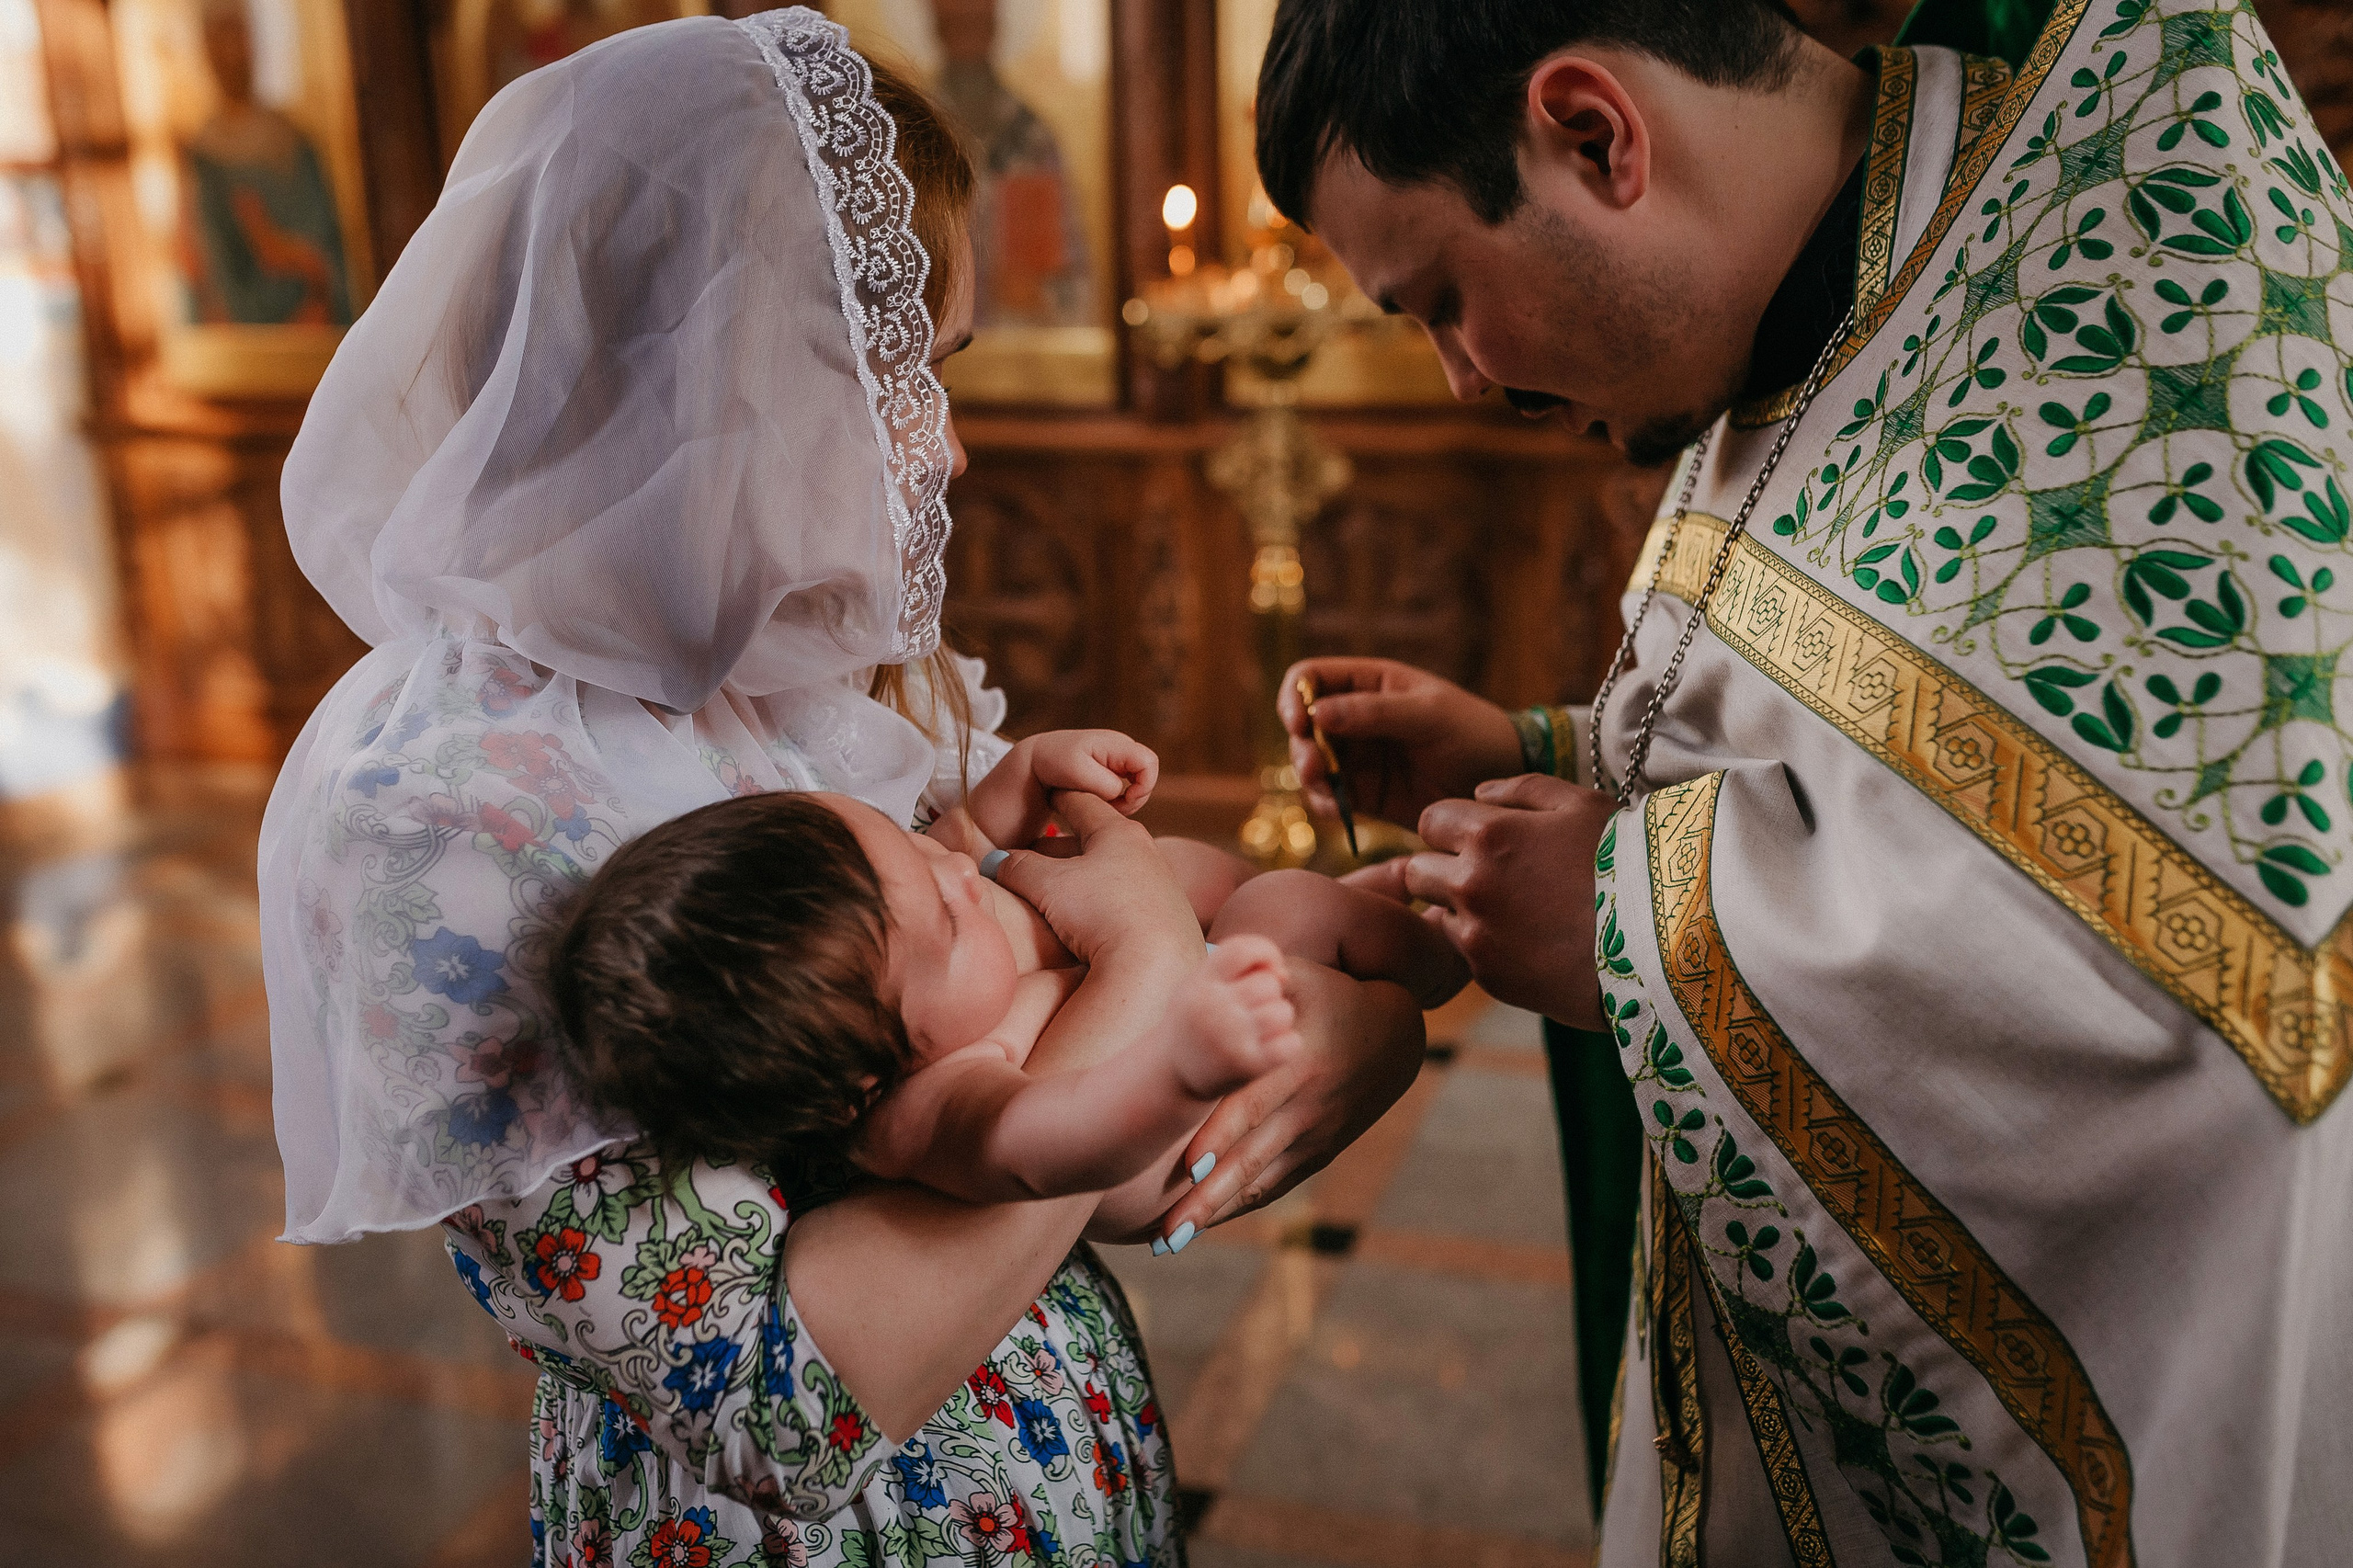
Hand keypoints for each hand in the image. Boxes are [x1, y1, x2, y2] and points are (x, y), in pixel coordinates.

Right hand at [991, 793, 1199, 967]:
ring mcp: (1159, 888)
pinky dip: (1097, 904)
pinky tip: (1083, 923)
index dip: (1057, 796)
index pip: (1083, 802)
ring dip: (1078, 879)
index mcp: (1119, 833)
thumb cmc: (1103, 914)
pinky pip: (1121, 902)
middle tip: (1030, 857)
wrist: (1157, 969)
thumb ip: (1019, 867)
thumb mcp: (1049, 885)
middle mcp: (1145, 854)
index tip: (1044, 794)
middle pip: (1094, 840)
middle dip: (1059, 848)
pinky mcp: (1163, 921)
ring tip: (1051, 895)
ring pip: (1108, 873)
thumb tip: (999, 862)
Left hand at [1024, 729, 1158, 814]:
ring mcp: (1119, 759)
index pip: (1149, 763)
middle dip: (1132, 799)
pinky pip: (1128, 791)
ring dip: (1122, 803)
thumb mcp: (1075, 771)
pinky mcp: (1114, 771)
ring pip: (1139, 787)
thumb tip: (1120, 791)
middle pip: (1147, 778)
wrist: (1035, 762)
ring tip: (1095, 806)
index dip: (1143, 787)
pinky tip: (1096, 805)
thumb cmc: (1053, 763)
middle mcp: (1122, 748)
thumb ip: (1104, 783)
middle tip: (1106, 809)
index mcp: (1116, 743)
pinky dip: (1116, 803)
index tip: (1121, 801)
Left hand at [1156, 958, 1423, 1237]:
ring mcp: (1314, 1135)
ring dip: (1214, 1212)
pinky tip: (1199, 1229)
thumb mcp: (1300, 975)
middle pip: (1250, 1156)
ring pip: (1259, 1180)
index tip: (1187, 1166)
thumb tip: (1204, 959)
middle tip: (1165, 1230)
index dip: (1221, 1136)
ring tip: (1169, 1241)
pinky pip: (1274, 1186)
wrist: (1396, 1035)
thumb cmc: (1330, 992)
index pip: (1252, 1103)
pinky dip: (1237, 1206)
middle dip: (1207, 1195)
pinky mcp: (1318, 1152)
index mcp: (1297, 1061)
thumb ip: (1253, 973)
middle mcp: (1305, 1105)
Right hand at [1165, 936, 1300, 1096]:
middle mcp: (1214, 1009)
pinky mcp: (1248, 1066)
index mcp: (1200, 983)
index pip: (1242, 949)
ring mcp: (1231, 1040)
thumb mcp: (1201, 984)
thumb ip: (1239, 969)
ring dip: (1278, 1018)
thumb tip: (1284, 974)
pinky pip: (1292, 1043)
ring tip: (1258, 1028)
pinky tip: (1269, 1048)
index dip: (1266, 951)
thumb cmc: (1196, 1021)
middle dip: (1268, 993)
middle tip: (1250, 1010)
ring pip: (1283, 1012)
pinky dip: (1287, 1044)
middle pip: (1268, 983)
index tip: (1268, 966)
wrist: (1172, 1073)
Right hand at [1278, 658, 1522, 826]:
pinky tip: (1337, 810)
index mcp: (1370, 682)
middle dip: (1302, 745)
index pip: (1310, 677)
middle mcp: (1356, 717)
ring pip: (1310, 763)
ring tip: (1327, 791)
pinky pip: (1330, 797)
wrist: (1505, 780)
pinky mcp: (1366, 794)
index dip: (1294, 697)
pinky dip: (1325, 803)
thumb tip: (1317, 713)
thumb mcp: (1428, 715)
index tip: (1299, 722)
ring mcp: (1359, 757)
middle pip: (1302, 725)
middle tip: (1315, 768)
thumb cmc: (1474, 732)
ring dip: (1309, 777)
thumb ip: (1374, 713)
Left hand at [1347, 774, 1614, 1026]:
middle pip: (1417, 871)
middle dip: (1444, 868)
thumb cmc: (1628, 863)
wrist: (1662, 942)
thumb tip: (1479, 794)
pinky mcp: (1489, 977)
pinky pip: (1465, 953)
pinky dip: (1485, 945)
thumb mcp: (1583, 805)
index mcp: (1488, 835)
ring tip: (1515, 911)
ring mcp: (1476, 936)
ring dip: (1461, 910)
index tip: (1480, 836)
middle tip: (1492, 875)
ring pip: (1437, 915)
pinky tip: (1530, 941)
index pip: (1429, 821)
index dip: (1452, 826)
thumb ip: (1523, 789)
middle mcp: (1470, 885)